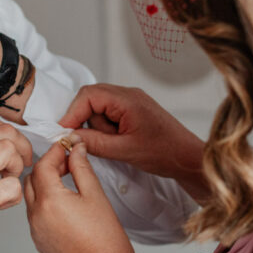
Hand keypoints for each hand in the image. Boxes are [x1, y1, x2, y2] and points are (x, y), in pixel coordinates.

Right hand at [0, 119, 31, 252]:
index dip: (12, 137)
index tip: (13, 154)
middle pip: (5, 132)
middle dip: (21, 149)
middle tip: (17, 168)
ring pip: (9, 150)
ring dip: (18, 169)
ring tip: (7, 185)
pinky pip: (12, 185)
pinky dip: (15, 195)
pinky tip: (2, 205)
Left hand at [25, 139, 138, 252]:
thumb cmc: (105, 238)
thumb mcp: (95, 194)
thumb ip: (81, 167)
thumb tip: (75, 149)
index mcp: (50, 200)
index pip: (43, 165)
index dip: (55, 152)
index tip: (67, 147)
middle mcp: (36, 215)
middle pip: (31, 178)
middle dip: (47, 166)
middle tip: (68, 163)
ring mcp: (35, 229)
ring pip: (30, 195)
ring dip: (44, 184)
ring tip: (67, 182)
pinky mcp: (38, 240)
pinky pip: (34, 213)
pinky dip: (44, 202)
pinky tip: (64, 203)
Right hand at [59, 84, 208, 202]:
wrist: (188, 158)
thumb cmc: (164, 152)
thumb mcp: (124, 151)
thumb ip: (94, 142)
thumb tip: (70, 136)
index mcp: (127, 99)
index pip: (88, 96)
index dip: (72, 113)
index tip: (64, 132)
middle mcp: (128, 94)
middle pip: (91, 98)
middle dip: (86, 120)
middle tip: (91, 140)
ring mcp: (131, 101)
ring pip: (99, 107)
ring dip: (98, 126)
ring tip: (115, 143)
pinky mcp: (133, 110)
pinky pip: (109, 113)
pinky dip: (106, 127)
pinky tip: (118, 141)